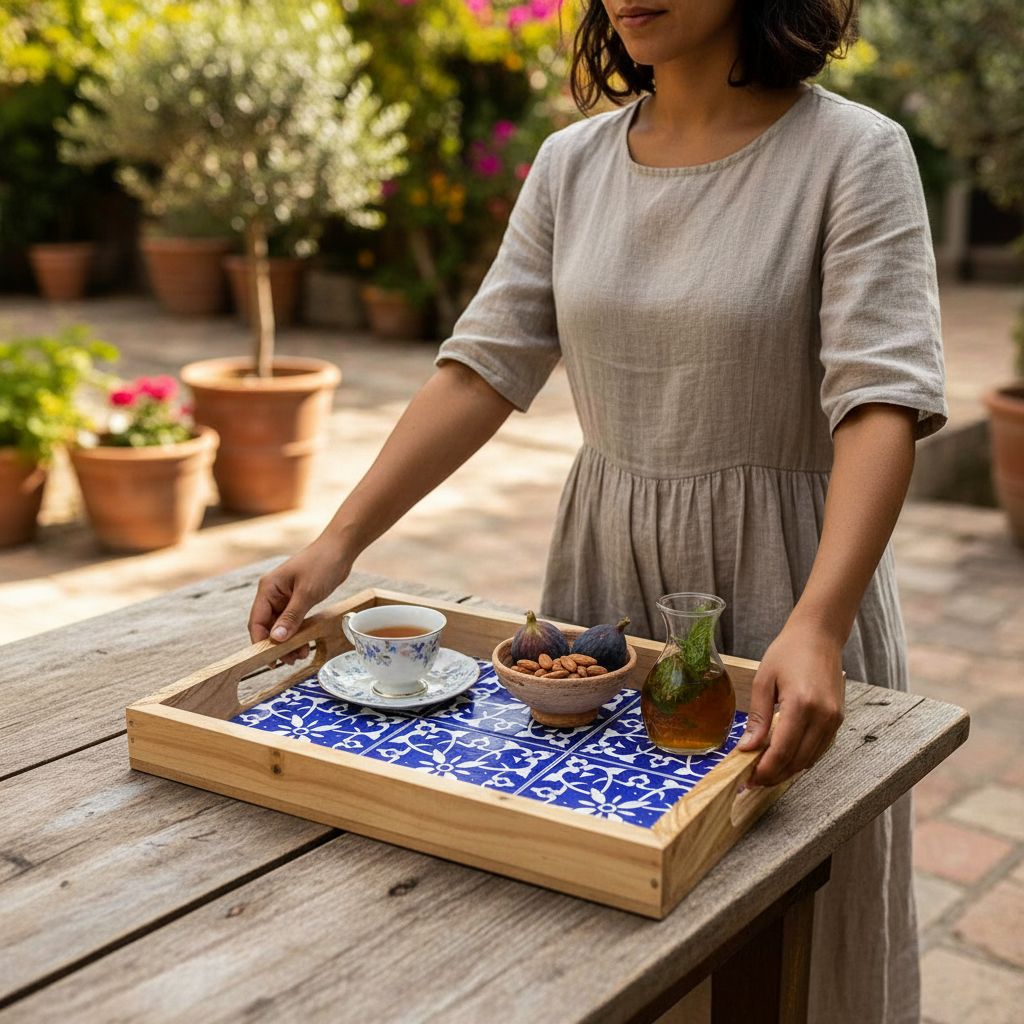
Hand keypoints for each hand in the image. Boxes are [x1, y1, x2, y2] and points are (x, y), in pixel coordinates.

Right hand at [248, 538, 352, 661]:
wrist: (340, 548)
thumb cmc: (322, 564)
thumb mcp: (307, 593)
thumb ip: (291, 617)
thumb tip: (276, 639)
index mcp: (268, 589)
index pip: (257, 621)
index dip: (260, 642)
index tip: (269, 659)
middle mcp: (273, 593)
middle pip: (267, 626)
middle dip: (277, 645)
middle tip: (290, 660)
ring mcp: (285, 596)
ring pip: (280, 625)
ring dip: (288, 641)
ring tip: (301, 654)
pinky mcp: (297, 599)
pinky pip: (292, 620)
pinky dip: (297, 632)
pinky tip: (306, 643)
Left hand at [737, 620, 844, 786]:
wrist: (819, 636)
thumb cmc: (788, 652)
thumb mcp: (764, 680)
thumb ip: (758, 717)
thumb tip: (747, 749)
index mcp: (802, 704)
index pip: (782, 751)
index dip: (765, 770)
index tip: (748, 779)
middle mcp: (823, 715)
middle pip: (797, 761)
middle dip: (774, 775)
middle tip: (753, 780)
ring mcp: (834, 719)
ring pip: (810, 759)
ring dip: (788, 770)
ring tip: (765, 771)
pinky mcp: (838, 720)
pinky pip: (819, 749)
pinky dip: (801, 758)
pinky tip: (783, 757)